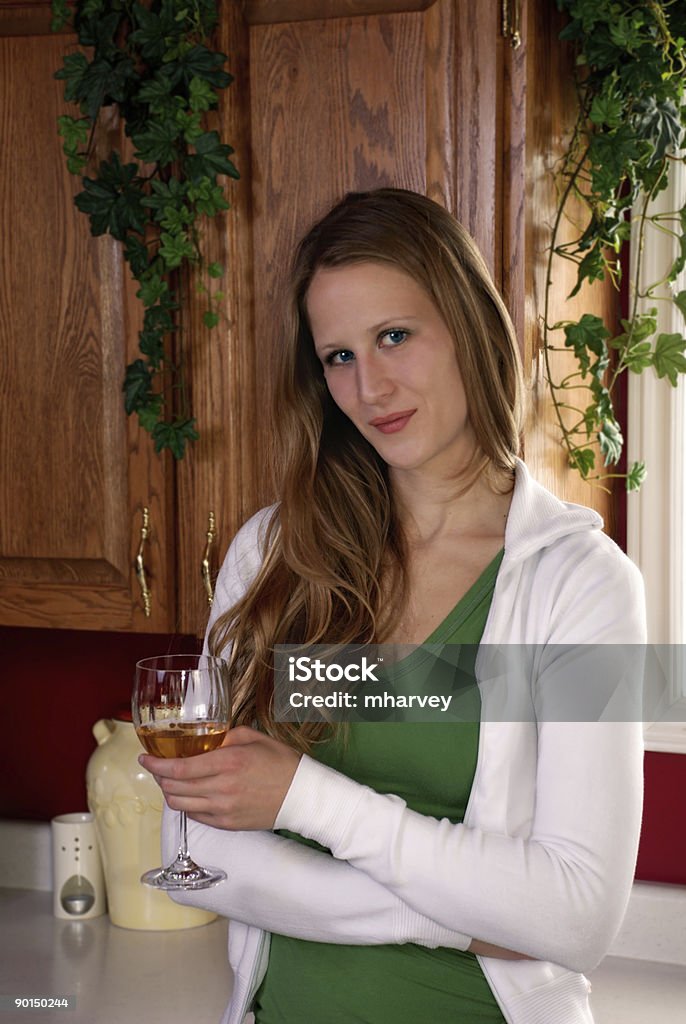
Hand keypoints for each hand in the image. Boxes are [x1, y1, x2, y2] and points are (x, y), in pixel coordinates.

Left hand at [139, 726, 300, 829]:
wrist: (301, 795)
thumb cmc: (281, 763)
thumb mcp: (252, 738)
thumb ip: (224, 736)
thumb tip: (203, 738)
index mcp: (228, 762)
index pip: (179, 768)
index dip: (156, 765)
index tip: (145, 758)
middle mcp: (221, 788)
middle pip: (173, 788)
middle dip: (159, 777)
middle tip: (158, 766)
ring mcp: (223, 810)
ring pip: (179, 805)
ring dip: (169, 792)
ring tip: (171, 781)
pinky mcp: (226, 824)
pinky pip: (195, 815)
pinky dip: (186, 804)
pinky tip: (190, 793)